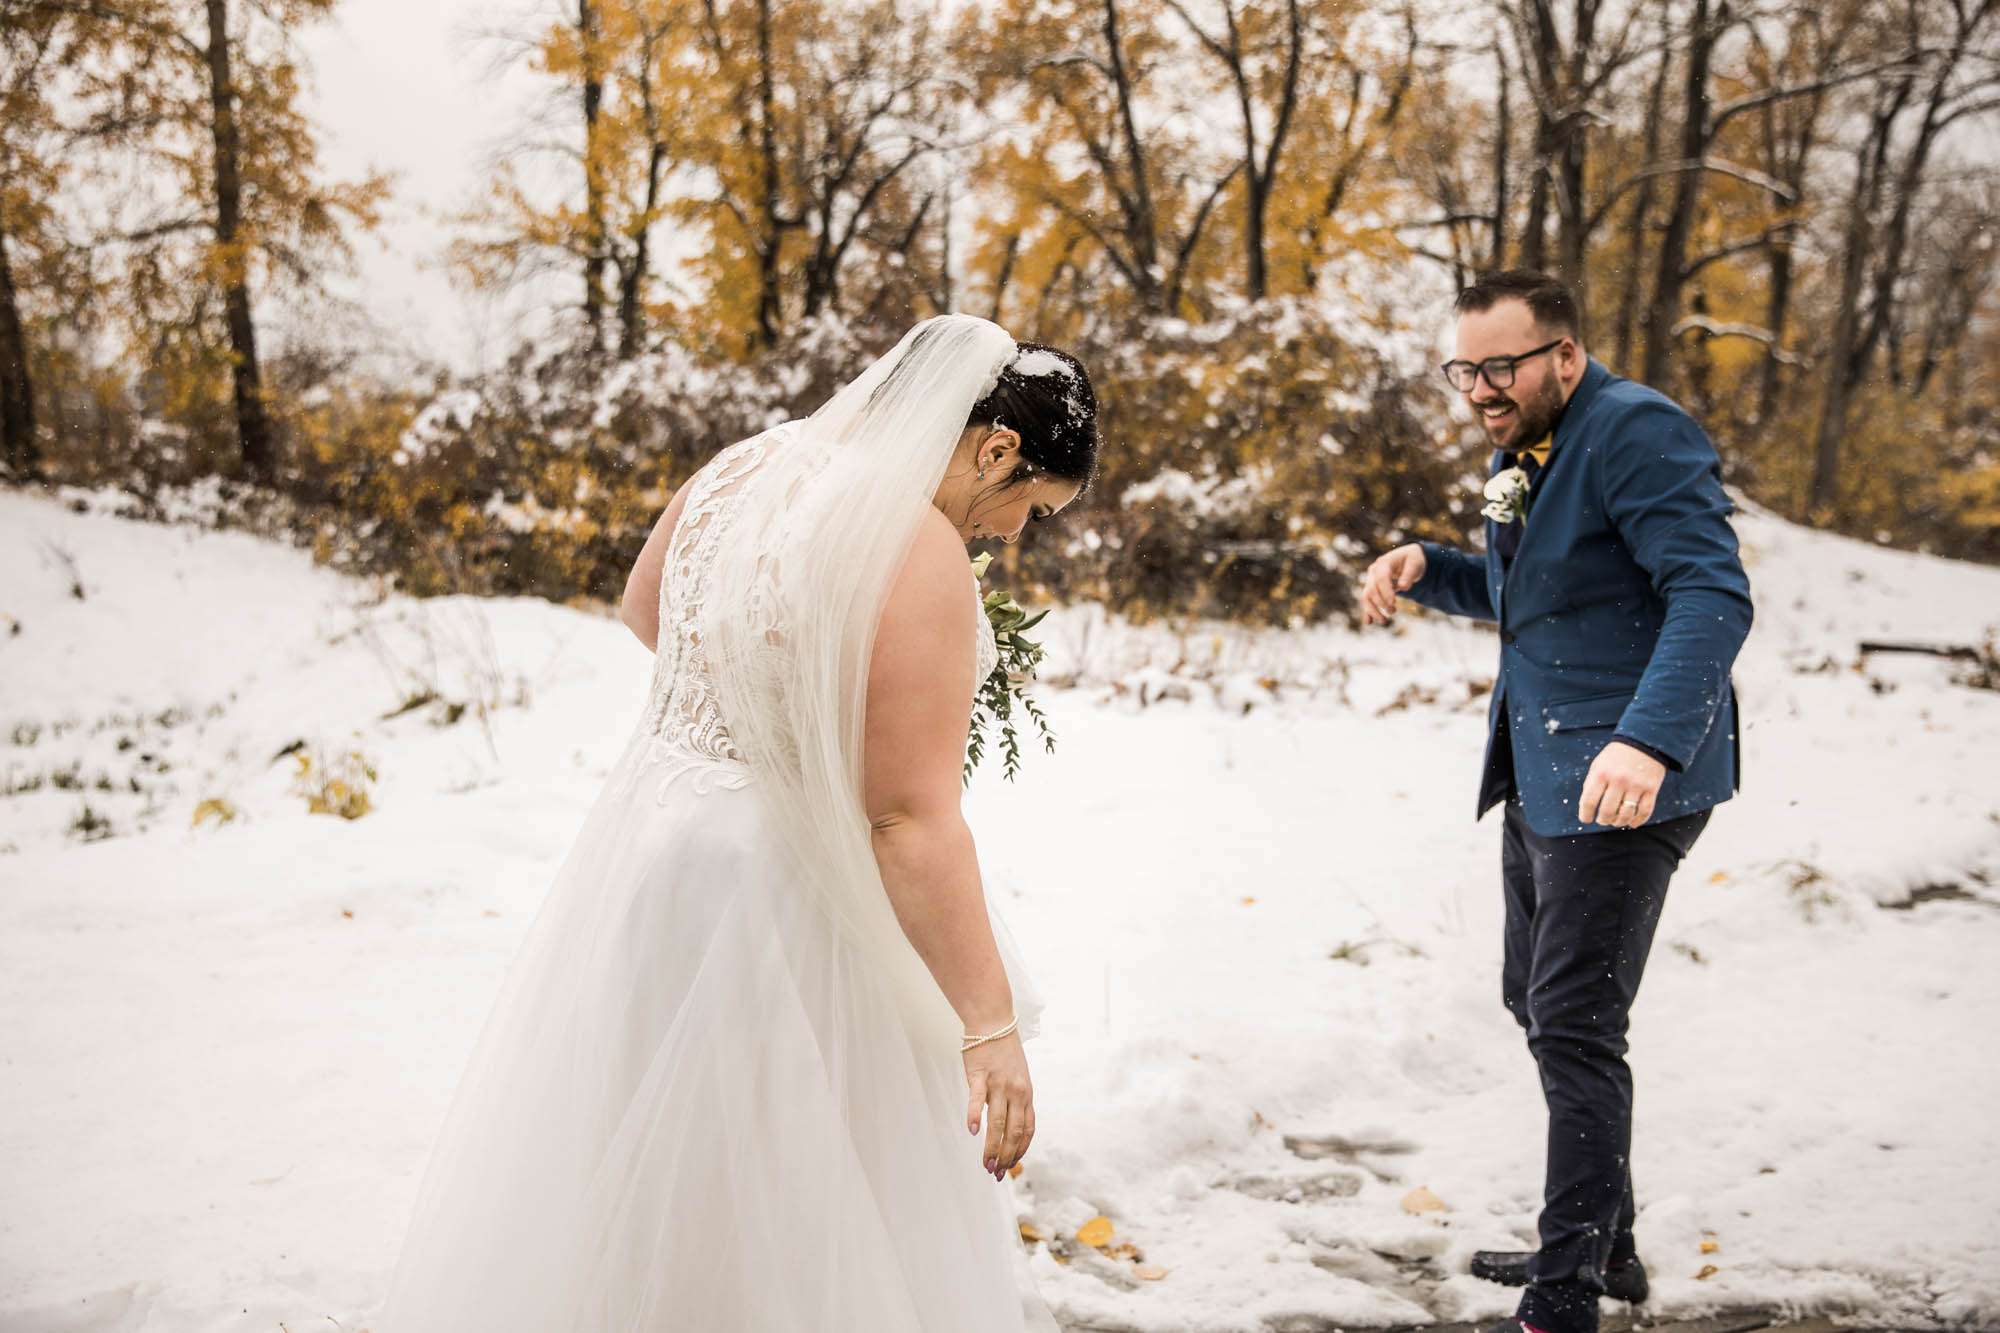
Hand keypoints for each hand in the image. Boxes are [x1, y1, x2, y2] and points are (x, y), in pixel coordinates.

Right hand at [963, 1031, 1033, 1180]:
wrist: (993, 1021)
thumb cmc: (1003, 1051)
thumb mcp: (1019, 1077)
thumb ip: (1016, 1100)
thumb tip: (1009, 1126)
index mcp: (1026, 1094)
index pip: (1028, 1130)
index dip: (1020, 1151)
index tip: (1011, 1166)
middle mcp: (1016, 1091)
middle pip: (1014, 1132)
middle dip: (1006, 1156)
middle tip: (997, 1173)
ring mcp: (998, 1083)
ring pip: (998, 1122)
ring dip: (992, 1147)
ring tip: (986, 1164)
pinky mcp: (980, 1075)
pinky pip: (977, 1099)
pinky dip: (975, 1115)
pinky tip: (972, 1131)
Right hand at [1360, 544, 1426, 625]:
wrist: (1407, 558)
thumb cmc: (1412, 560)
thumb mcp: (1415, 564)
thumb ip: (1409, 575)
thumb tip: (1403, 587)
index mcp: (1384, 562)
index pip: (1381, 578)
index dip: (1385, 591)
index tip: (1393, 602)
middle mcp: (1374, 570)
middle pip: (1372, 589)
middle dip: (1381, 603)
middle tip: (1393, 611)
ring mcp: (1371, 579)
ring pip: (1366, 596)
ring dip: (1373, 610)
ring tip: (1383, 621)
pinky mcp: (1372, 588)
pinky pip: (1367, 600)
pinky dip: (1367, 611)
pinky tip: (1369, 623)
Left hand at [1578, 740, 1666, 827]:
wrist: (1644, 741)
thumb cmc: (1616, 757)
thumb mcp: (1598, 765)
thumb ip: (1591, 784)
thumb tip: (1587, 808)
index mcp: (1601, 773)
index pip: (1589, 801)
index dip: (1585, 815)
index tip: (1586, 819)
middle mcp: (1619, 780)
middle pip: (1607, 811)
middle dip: (1603, 820)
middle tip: (1602, 820)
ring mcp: (1636, 785)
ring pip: (1626, 814)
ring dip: (1618, 822)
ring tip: (1615, 821)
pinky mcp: (1651, 788)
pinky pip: (1645, 811)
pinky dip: (1637, 821)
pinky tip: (1632, 823)